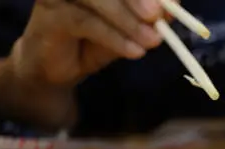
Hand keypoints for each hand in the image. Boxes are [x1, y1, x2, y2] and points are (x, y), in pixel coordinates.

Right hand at [9, 0, 172, 86]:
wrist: (57, 66)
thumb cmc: (94, 40)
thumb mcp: (128, 28)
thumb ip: (148, 16)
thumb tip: (175, 5)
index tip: (170, 4)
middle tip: (158, 17)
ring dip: (128, 21)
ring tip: (152, 41)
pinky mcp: (49, 13)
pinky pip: (86, 23)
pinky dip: (114, 37)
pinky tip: (134, 51)